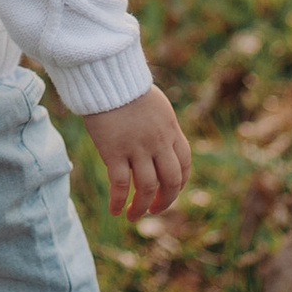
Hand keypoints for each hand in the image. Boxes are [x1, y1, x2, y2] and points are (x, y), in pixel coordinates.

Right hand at [84, 85, 190, 223]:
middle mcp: (158, 142)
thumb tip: (162, 146)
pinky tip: (115, 211)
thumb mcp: (156, 106)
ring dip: (141, 207)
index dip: (179, 184)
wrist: (106, 76)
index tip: (169, 193)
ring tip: (133, 216)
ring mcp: (137, 148)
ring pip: (147, 188)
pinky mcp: (114, 151)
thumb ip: (162, 127)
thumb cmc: (126, 87)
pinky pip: (121, 185)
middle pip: (171, 181)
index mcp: (171, 130)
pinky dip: (119, 202)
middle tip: (153, 210)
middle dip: (164, 201)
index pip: (185, 164)